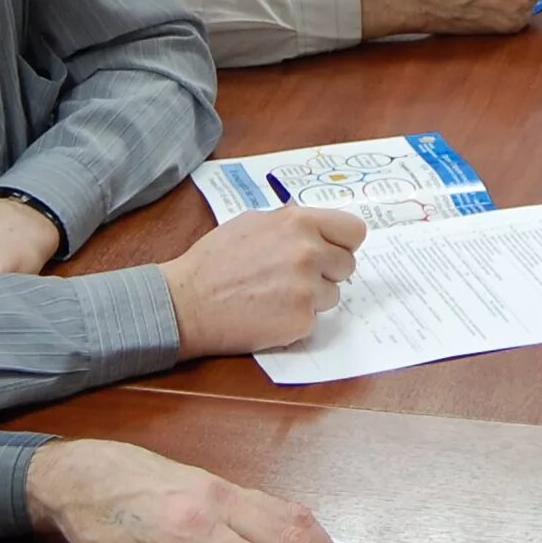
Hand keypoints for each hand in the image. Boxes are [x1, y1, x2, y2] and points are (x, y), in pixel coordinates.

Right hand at [161, 205, 367, 355]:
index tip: (332, 250)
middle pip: (347, 265)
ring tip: (276, 294)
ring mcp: (307, 289)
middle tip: (294, 276)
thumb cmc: (214, 261)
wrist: (187, 302)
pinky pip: (314, 319)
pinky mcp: (301, 321)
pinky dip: (295, 318)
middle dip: (327, 271)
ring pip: (332, 294)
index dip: (343, 242)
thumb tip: (316, 226)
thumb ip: (291, 223)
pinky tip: (269, 312)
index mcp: (299, 222)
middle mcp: (309, 253)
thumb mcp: (252, 222)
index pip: (354, 230)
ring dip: (311, 297)